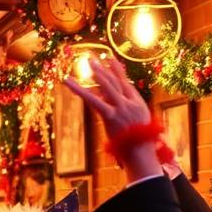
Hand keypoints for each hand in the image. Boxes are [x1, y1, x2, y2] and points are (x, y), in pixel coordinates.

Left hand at [63, 57, 160, 181]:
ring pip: (107, 86)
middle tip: (96, 58)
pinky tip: (70, 83)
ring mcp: (121, 109)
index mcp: (138, 104)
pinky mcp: (110, 116)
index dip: (117, 71)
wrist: (141, 153)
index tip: (111, 60)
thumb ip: (125, 112)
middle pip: (116, 82)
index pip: (125, 83)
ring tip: (89, 62)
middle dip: (105, 69)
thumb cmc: (139, 143)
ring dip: (98, 72)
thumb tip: (109, 103)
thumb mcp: (137, 124)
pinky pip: (93, 100)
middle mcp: (130, 103)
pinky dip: (80, 90)